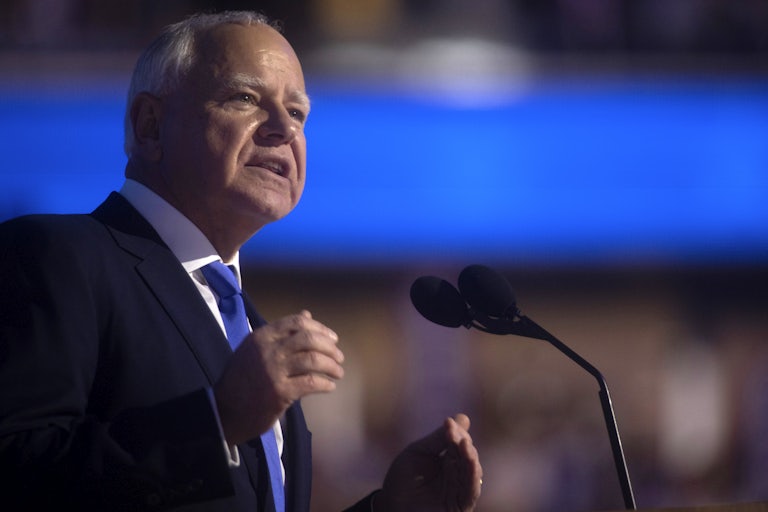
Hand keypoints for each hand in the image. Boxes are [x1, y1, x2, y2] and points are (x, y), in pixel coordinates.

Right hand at [213, 310, 343, 444]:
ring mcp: (273, 371)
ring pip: (312, 359)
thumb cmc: (243, 379)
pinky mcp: (279, 393)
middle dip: (329, 347)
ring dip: (331, 365)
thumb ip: (281, 332)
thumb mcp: (256, 349)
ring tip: (338, 372)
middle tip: (339, 357)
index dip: (319, 328)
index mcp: (262, 336)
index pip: (297, 322)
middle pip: (308, 339)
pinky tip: (329, 386)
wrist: (224, 411)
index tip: (332, 339)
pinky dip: (325, 384)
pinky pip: (311, 383)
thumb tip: (307, 314)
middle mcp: (267, 350)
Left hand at [375, 414, 482, 511]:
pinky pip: (471, 491)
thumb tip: (464, 417)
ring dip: (470, 457)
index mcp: (449, 458)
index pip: (458, 441)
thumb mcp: (419, 452)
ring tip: (464, 445)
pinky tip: (471, 463)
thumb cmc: (403, 479)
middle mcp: (457, 472)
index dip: (455, 432)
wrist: (392, 506)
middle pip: (467, 454)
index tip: (447, 422)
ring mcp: (460, 488)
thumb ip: (439, 438)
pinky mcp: (461, 504)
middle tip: (453, 433)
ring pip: (471, 471)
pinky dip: (472, 477)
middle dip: (462, 442)